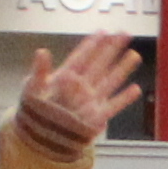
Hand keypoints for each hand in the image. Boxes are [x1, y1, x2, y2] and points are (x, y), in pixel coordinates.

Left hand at [19, 32, 135, 147]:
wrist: (40, 137)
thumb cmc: (35, 110)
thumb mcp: (32, 88)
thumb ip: (39, 71)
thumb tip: (41, 51)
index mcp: (66, 76)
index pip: (82, 56)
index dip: (92, 44)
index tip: (102, 31)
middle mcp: (82, 86)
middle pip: (100, 63)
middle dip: (112, 49)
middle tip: (124, 33)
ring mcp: (90, 100)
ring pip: (110, 80)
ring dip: (122, 68)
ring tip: (134, 54)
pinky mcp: (96, 117)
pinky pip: (113, 106)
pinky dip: (124, 98)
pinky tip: (135, 89)